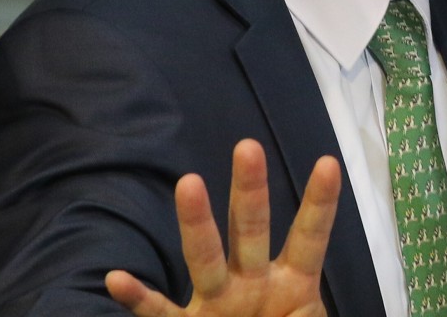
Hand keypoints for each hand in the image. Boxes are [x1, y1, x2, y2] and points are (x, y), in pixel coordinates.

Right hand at [106, 139, 340, 316]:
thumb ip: (306, 316)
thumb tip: (301, 313)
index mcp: (292, 281)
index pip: (309, 236)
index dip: (320, 203)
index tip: (329, 162)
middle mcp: (252, 282)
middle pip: (251, 229)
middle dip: (251, 191)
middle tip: (248, 146)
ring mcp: (218, 303)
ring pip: (205, 258)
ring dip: (197, 222)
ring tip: (189, 182)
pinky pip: (160, 313)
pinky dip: (138, 298)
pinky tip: (117, 278)